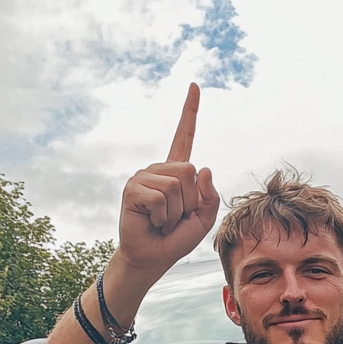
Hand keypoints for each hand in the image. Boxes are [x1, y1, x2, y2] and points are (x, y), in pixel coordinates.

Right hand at [116, 83, 220, 274]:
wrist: (152, 258)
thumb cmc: (176, 238)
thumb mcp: (204, 219)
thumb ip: (210, 196)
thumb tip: (203, 168)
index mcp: (176, 172)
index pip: (184, 137)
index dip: (190, 112)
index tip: (194, 85)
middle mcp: (158, 170)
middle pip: (189, 172)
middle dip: (190, 201)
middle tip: (173, 217)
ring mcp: (143, 177)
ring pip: (176, 185)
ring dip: (175, 211)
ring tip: (162, 220)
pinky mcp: (132, 189)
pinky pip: (160, 197)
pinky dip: (162, 215)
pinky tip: (152, 221)